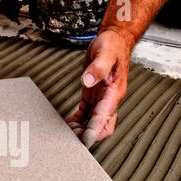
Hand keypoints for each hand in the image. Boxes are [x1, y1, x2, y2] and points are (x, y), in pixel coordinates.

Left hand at [67, 30, 131, 148]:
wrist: (113, 40)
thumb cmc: (112, 46)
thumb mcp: (105, 53)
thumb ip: (98, 67)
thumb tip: (87, 81)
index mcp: (114, 92)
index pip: (105, 117)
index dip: (95, 130)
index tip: (85, 139)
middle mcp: (109, 99)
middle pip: (101, 126)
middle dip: (88, 135)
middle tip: (71, 138)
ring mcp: (101, 99)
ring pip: (92, 122)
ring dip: (81, 129)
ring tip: (66, 133)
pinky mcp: (93, 96)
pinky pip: (86, 114)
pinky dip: (78, 121)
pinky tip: (68, 124)